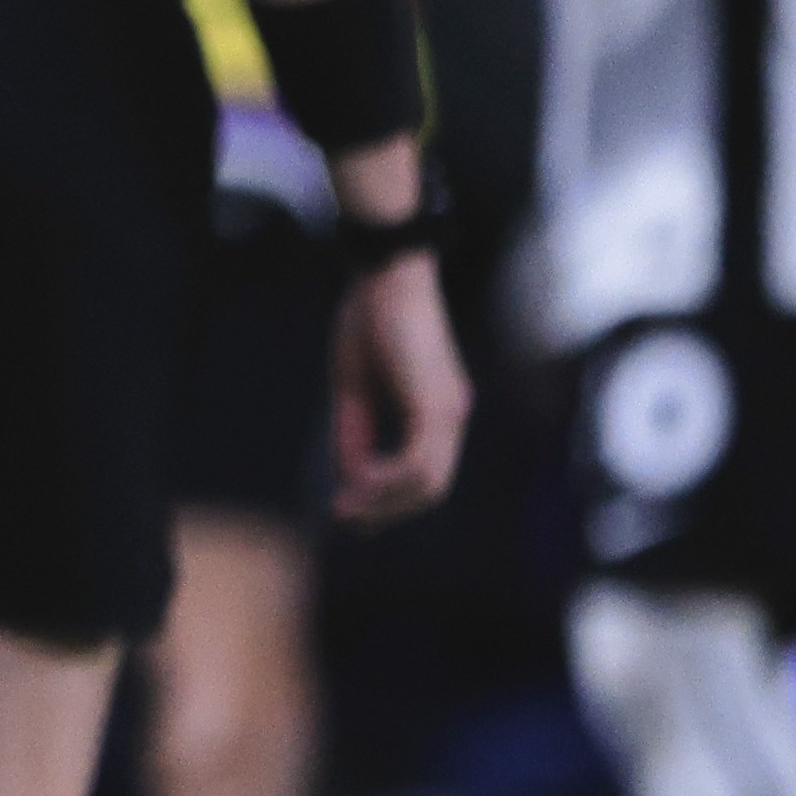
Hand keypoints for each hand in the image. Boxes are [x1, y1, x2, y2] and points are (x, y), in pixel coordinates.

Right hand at [327, 249, 467, 525]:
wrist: (385, 276)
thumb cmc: (367, 320)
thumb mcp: (353, 388)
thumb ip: (355, 434)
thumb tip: (351, 480)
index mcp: (436, 410)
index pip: (423, 474)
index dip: (387, 501)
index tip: (349, 513)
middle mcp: (452, 415)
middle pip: (430, 488)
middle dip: (386, 511)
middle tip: (345, 520)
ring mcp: (450, 412)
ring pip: (428, 483)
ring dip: (384, 502)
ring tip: (344, 507)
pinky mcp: (437, 406)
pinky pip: (417, 463)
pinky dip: (385, 480)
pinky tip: (355, 481)